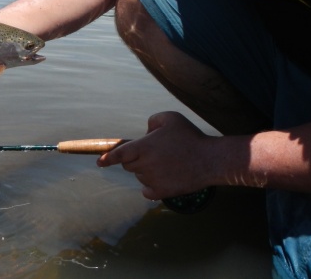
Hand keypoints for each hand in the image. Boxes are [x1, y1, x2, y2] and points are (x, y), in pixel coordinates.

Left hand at [96, 111, 215, 199]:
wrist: (210, 160)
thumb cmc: (190, 136)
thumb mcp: (170, 118)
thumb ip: (152, 121)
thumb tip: (146, 133)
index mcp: (143, 147)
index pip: (118, 154)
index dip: (107, 158)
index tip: (100, 162)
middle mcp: (144, 165)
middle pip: (128, 165)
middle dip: (135, 159)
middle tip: (154, 153)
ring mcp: (152, 180)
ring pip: (139, 176)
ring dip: (145, 171)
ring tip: (166, 163)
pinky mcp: (162, 193)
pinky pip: (147, 191)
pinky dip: (150, 186)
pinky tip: (162, 178)